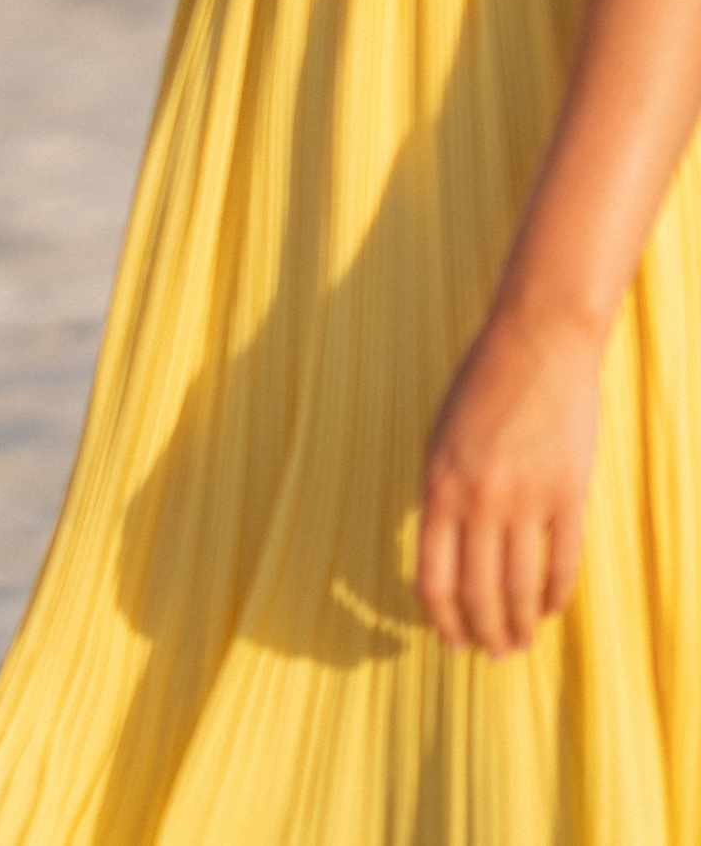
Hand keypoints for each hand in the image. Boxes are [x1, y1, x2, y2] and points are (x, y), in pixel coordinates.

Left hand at [416, 305, 604, 656]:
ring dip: (518, 625)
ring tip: (517, 648)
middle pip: (477, 593)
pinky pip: (562, 562)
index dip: (440, 618)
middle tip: (488, 657)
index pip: (433, 577)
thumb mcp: (440, 441)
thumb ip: (440, 495)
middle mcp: (478, 502)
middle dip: (481, 633)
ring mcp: (526, 501)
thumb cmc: (480, 389)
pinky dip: (554, 595)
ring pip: (519, 587)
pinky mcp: (569, 495)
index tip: (446, 640)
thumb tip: (444, 551)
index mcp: (437, 489)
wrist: (537, 346)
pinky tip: (549, 612)